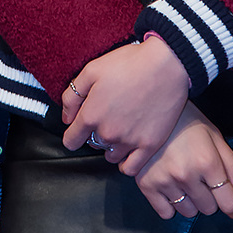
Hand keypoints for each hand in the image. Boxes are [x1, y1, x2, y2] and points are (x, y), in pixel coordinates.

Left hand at [61, 38, 188, 173]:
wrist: (165, 65)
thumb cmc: (128, 64)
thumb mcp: (91, 70)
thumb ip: (72, 96)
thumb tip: (66, 118)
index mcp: (91, 115)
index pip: (71, 140)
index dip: (72, 133)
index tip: (77, 128)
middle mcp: (108, 133)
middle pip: (93, 144)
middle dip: (95, 133)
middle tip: (107, 115)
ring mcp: (129, 142)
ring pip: (111, 154)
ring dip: (111, 145)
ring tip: (120, 128)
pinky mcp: (149, 146)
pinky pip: (130, 168)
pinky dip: (126, 162)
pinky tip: (128, 149)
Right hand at [135, 101, 232, 219]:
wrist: (150, 107)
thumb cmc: (187, 121)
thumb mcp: (214, 135)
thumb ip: (232, 165)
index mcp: (207, 162)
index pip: (229, 203)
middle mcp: (186, 175)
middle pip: (208, 209)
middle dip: (210, 197)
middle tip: (202, 179)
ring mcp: (164, 180)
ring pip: (187, 212)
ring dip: (190, 201)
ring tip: (184, 180)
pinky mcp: (146, 184)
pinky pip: (165, 212)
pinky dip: (169, 204)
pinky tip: (170, 187)